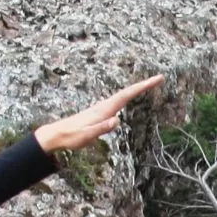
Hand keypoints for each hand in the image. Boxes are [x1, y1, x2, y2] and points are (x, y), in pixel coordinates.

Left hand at [32, 74, 164, 152]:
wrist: (57, 134)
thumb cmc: (72, 137)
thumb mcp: (87, 136)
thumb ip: (101, 128)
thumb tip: (117, 120)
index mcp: (104, 110)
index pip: (127, 95)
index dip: (142, 86)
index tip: (157, 79)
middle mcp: (104, 105)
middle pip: (128, 91)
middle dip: (144, 84)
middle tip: (160, 78)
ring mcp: (102, 108)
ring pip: (123, 95)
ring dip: (137, 89)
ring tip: (150, 84)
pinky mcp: (100, 112)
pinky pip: (118, 101)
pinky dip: (129, 96)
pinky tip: (130, 97)